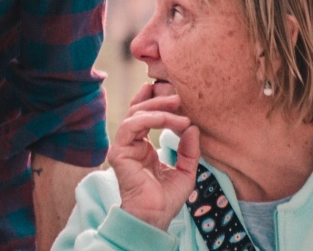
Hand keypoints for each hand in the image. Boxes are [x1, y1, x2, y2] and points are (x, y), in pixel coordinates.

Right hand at [107, 83, 199, 230]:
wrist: (155, 217)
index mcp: (141, 147)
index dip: (154, 102)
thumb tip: (193, 127)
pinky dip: (150, 118)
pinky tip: (168, 119)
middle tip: (178, 96)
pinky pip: (131, 126)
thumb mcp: (185, 170)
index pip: (143, 116)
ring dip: (157, 108)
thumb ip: (188, 149)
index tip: (173, 94)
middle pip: (139, 111)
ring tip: (177, 106)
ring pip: (134, 115)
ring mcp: (122, 146)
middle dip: (158, 100)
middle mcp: (130, 143)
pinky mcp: (119, 151)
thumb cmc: (167, 199)